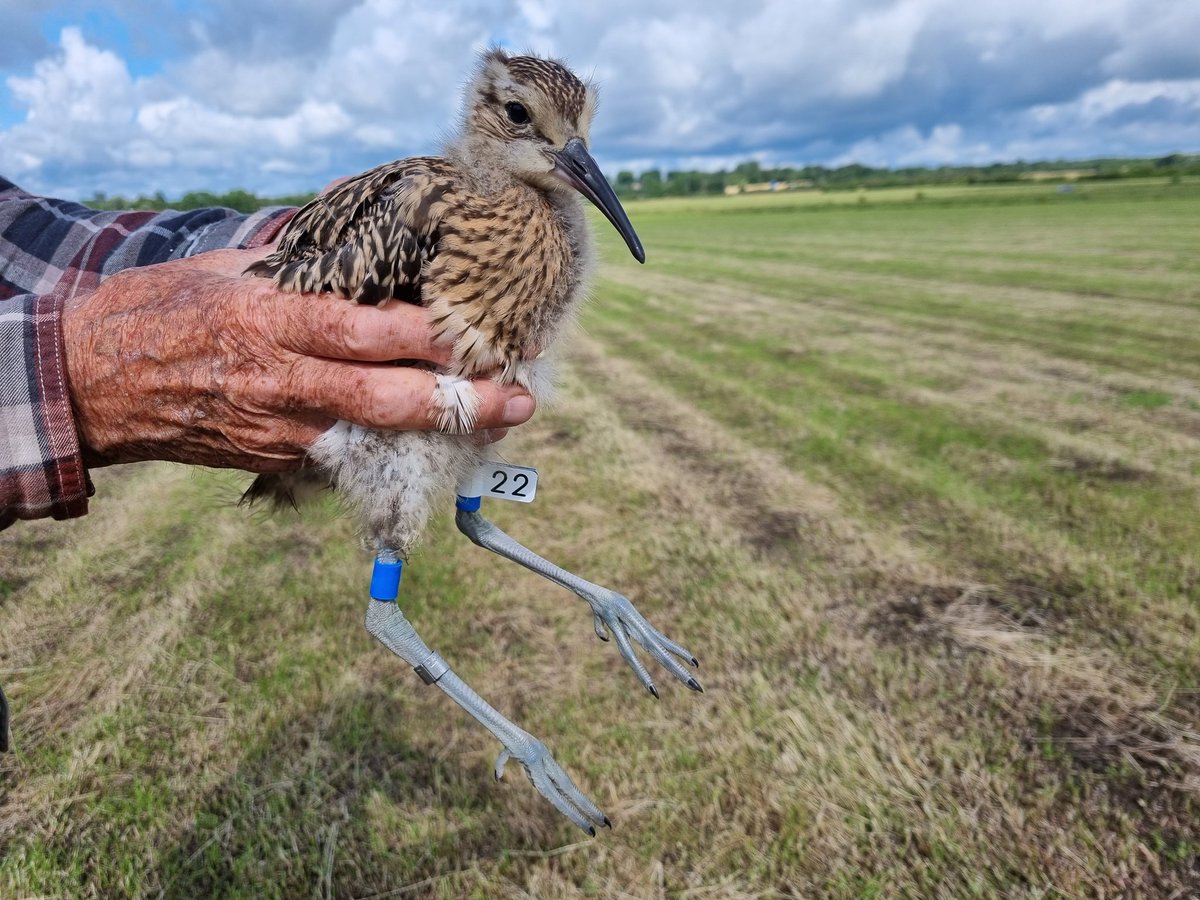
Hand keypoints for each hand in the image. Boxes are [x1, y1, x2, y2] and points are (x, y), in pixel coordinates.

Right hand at [61, 248, 534, 471]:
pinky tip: (436, 440)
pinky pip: (344, 454)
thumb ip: (301, 265)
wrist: (92, 384)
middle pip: (387, 399)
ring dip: (440, 433)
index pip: (367, 332)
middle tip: (521, 399)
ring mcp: (281, 431)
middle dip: (460, 404)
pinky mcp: (274, 460)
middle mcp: (284, 383)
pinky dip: (392, 446)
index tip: (486, 333)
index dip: (431, 339)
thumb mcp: (228, 271)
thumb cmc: (160, 311)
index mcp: (273, 324)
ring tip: (497, 423)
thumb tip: (359, 241)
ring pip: (377, 438)